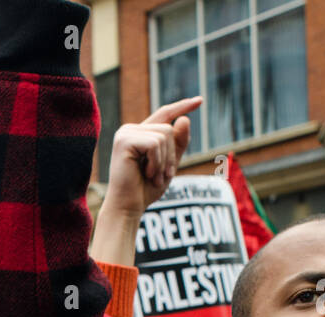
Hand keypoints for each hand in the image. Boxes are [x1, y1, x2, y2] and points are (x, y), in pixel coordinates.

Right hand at [100, 97, 201, 218]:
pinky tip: (146, 173)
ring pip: (163, 135)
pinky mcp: (124, 141)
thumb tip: (184, 119)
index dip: (182, 107)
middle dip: (172, 155)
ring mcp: (125, 134)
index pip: (164, 115)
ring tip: (152, 176)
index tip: (200, 100)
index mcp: (140, 134)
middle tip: (162, 176)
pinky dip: (156, 162)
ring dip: (164, 161)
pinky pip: (154, 144)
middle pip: (168, 128)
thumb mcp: (169, 165)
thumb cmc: (145, 189)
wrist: (128, 207)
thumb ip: (178, 144)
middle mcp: (130, 130)